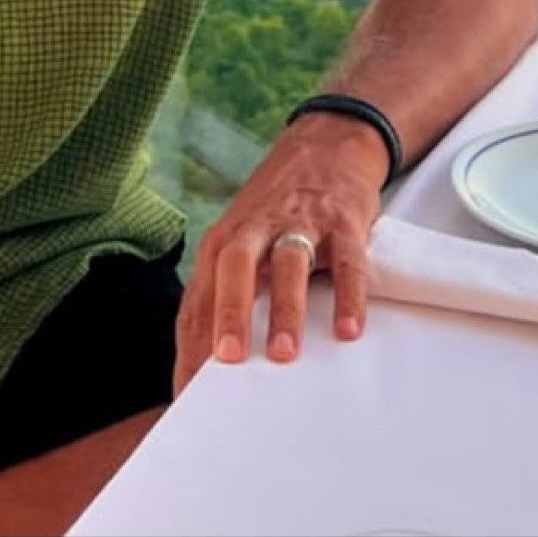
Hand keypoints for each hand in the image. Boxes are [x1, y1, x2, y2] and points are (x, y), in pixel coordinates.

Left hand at [173, 109, 388, 394]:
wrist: (327, 142)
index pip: (199, 296)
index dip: (192, 345)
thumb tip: (202, 366)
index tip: (189, 394)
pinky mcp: (343, 220)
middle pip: (235, 267)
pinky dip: (347, 293)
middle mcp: (257, 228)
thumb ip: (222, 292)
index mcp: (224, 240)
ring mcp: (301, 221)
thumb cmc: (277, 208)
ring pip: (288, 261)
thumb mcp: (241, 241)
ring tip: (285, 354)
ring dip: (285, 307)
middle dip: (230, 313)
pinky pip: (346, 259)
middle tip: (230, 361)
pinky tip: (348, 329)